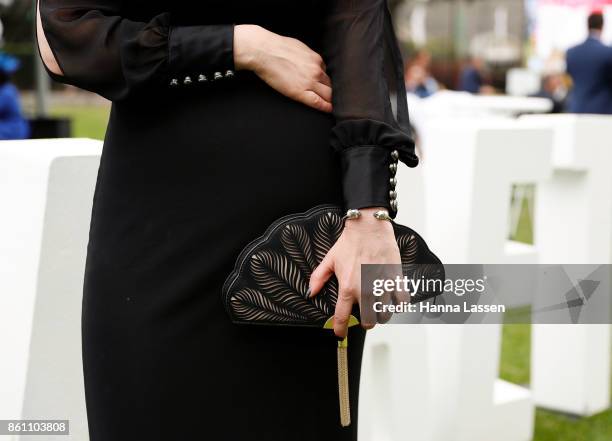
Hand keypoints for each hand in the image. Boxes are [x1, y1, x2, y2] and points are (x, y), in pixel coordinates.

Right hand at [233, 24, 331, 112]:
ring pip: (328, 94)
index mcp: (316, 59)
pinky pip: (318, 102)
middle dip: (329, 91)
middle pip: (329, 84)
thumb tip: (309, 62)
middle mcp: (316, 70)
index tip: (323, 87)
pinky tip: (328, 110)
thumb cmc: (276, 47)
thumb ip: (307, 57)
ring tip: (329, 105)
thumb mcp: (299, 48)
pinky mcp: (300, 91)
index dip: (324, 82)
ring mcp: (310, 81)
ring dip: (328, 99)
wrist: (264, 51)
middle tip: (327, 98)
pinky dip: (325, 107)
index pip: (325, 73)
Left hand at [308, 207, 402, 337]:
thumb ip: (318, 278)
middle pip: (368, 322)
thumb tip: (311, 292)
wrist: (369, 228)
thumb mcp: (329, 260)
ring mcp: (382, 286)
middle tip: (366, 317)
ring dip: (382, 314)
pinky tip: (394, 298)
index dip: (340, 330)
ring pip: (385, 315)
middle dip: (366, 323)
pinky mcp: (396, 279)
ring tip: (379, 308)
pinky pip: (402, 301)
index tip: (340, 334)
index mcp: (347, 288)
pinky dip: (399, 303)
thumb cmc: (350, 242)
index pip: (342, 317)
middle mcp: (365, 291)